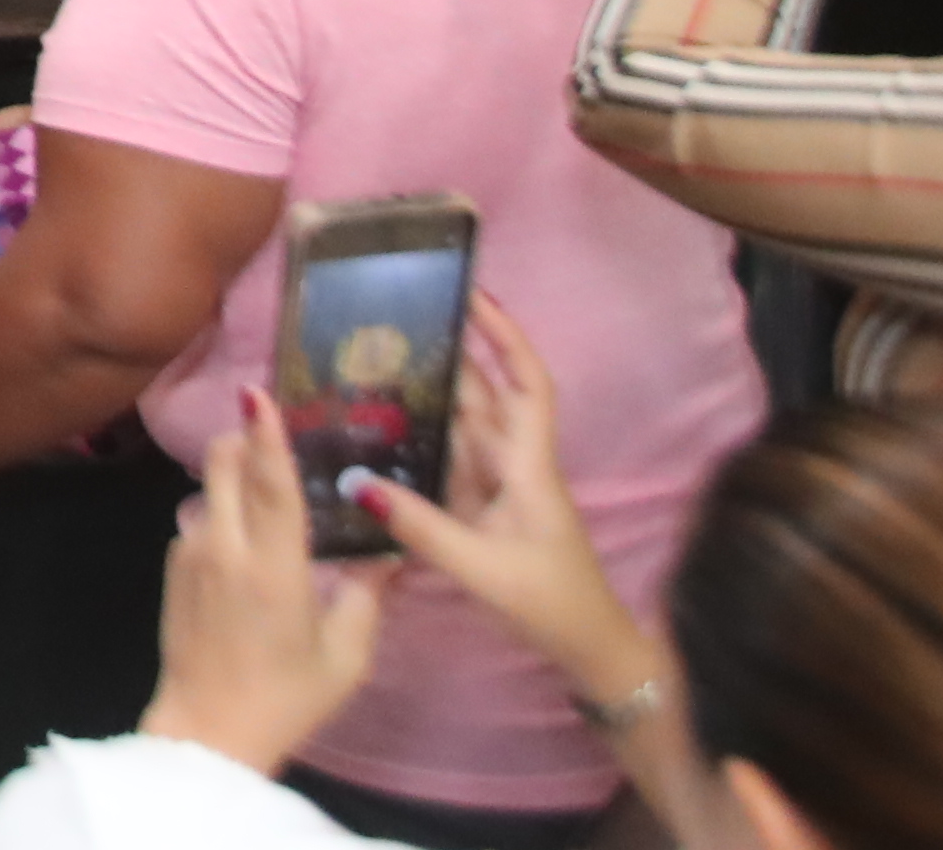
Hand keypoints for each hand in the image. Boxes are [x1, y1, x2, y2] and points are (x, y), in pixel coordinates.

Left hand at [138, 393, 386, 778]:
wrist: (208, 731)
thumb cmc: (287, 697)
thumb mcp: (346, 655)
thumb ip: (367, 595)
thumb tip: (391, 549)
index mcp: (272, 566)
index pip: (269, 483)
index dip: (266, 434)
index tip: (259, 390)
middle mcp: (224, 547)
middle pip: (224, 464)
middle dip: (245, 438)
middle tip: (277, 432)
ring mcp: (190, 554)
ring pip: (208, 489)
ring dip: (234, 478)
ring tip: (270, 491)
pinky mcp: (173, 568)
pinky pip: (199, 520)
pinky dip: (222, 514)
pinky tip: (248, 542)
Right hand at [362, 301, 658, 715]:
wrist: (587, 649)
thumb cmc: (548, 602)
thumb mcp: (482, 569)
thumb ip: (420, 528)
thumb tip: (355, 482)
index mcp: (529, 467)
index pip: (527, 385)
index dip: (506, 336)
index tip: (473, 293)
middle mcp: (515, 465)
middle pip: (488, 394)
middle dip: (452, 352)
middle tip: (394, 319)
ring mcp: (500, 488)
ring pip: (466, 425)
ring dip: (431, 392)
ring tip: (375, 360)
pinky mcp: (484, 510)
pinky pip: (450, 459)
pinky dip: (421, 437)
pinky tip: (380, 428)